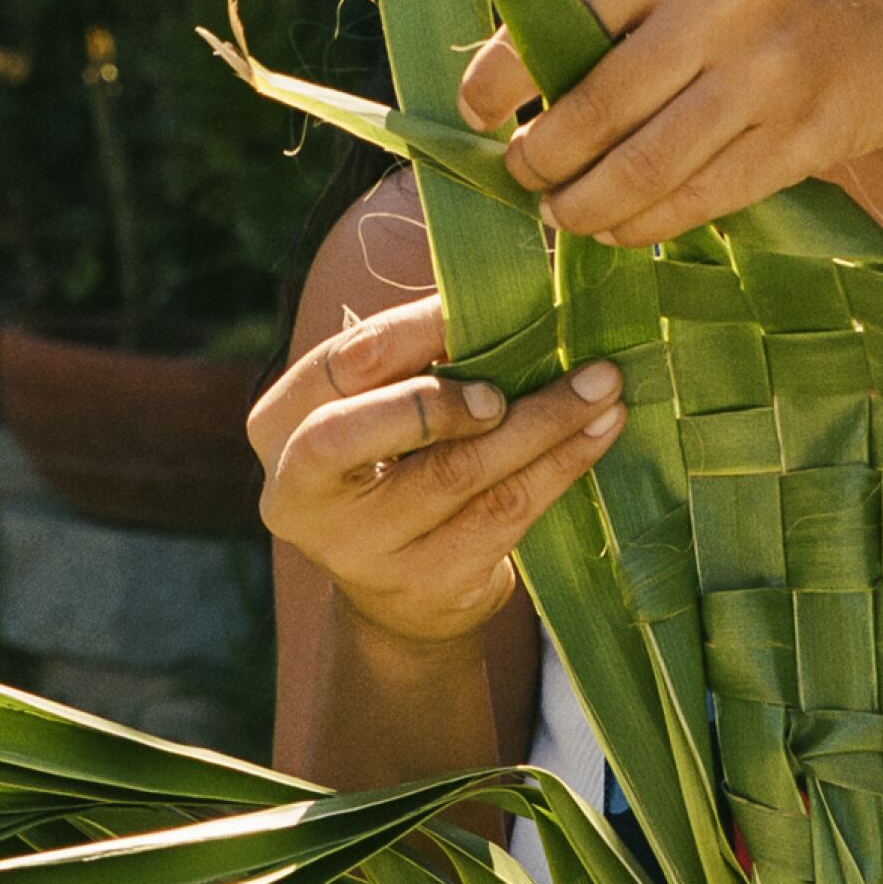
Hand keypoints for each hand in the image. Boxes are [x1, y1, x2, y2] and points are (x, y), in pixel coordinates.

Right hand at [249, 293, 626, 647]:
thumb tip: (512, 288)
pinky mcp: (428, 582)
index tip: (473, 309)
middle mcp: (299, 494)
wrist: (407, 595)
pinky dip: (561, 463)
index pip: (336, 367)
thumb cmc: (399, 462)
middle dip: (441, 398)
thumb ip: (417, 355)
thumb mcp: (382, 406)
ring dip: (542, 420)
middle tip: (512, 376)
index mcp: (280, 426)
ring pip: (456, 472)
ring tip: (602, 384)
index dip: (409, 333)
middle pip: (361, 432)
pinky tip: (601, 429)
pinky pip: (505, 512)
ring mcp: (361, 547)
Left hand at [459, 0, 882, 244]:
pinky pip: (702, 198)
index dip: (500, 75)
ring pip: (641, 169)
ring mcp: (765, 75)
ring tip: (563, 213)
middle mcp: (719, 2)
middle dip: (537, 159)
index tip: (473, 109)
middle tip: (520, 175)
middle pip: (591, 110)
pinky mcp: (802, 137)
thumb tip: (521, 63)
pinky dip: (648, 224)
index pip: (559, 13)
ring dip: (584, 206)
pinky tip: (623, 227)